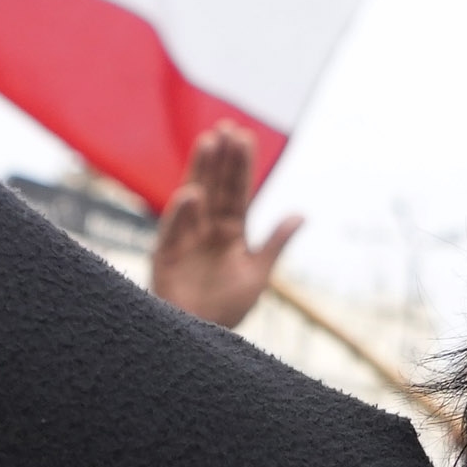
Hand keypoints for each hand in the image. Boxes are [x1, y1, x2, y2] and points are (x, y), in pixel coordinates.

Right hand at [149, 120, 299, 330]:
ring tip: (208, 142)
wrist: (200, 339)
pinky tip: (192, 193)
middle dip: (221, 159)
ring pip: (194, 198)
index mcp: (231, 232)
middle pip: (215, 187)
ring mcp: (185, 238)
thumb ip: (276, 244)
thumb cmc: (227, 309)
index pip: (238, 192)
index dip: (241, 165)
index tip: (245, 136)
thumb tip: (301, 215)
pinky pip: (174, 230)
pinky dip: (182, 213)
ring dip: (200, 171)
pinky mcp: (165, 255)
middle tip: (227, 128)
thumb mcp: (258, 275)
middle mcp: (207, 229)